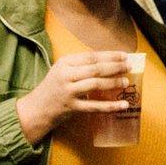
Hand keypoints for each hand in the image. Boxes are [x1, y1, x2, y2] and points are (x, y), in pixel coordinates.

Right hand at [15, 51, 129, 143]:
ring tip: (126, 81)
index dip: (110, 56)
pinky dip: (110, 106)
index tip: (125, 55)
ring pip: (95, 84)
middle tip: (130, 66)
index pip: (92, 56)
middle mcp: (65, 75)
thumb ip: (82, 66)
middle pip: (95, 69)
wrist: (36, 109)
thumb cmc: (54, 87)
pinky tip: (122, 105)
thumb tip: (111, 62)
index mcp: (65, 63)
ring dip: (113, 83)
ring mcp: (68, 91)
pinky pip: (94, 106)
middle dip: (115, 67)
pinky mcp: (71, 107)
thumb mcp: (64, 70)